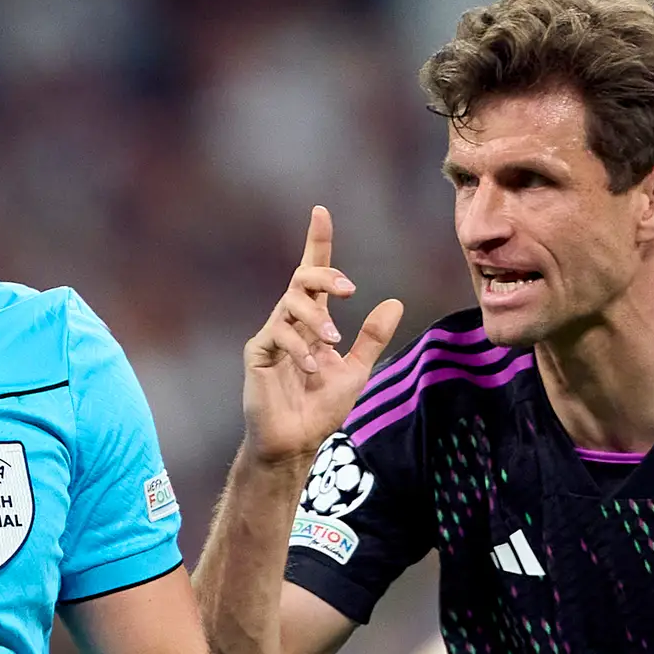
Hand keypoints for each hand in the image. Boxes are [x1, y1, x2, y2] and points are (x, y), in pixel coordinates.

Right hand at [242, 207, 405, 467]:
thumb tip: (394, 303)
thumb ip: (372, 338)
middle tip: (348, 288)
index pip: (313, 273)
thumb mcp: (356, 370)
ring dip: (316, 317)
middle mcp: (291, 322)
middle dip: (323, 274)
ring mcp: (272, 336)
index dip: (317, 242)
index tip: (320, 212)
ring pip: (290, 302)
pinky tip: (313, 367)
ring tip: (333, 343)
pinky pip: (278, 334)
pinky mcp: (258, 354)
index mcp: (313, 321)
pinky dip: (300, 347)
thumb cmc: (320, 409)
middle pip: (301, 278)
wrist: (296, 442)